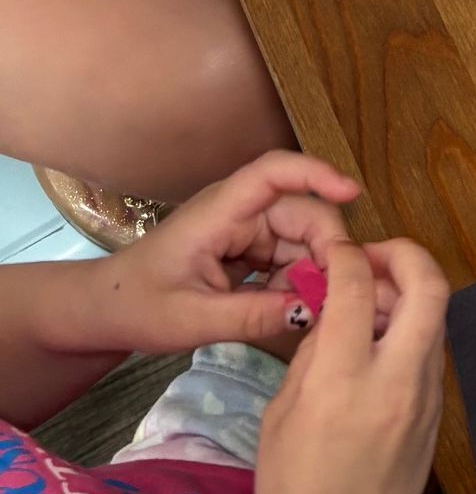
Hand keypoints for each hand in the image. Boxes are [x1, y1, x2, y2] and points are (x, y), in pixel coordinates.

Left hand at [82, 151, 397, 356]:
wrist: (104, 312)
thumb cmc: (138, 306)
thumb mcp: (192, 320)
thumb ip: (252, 316)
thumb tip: (312, 310)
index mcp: (219, 212)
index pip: (272, 173)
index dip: (316, 174)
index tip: (353, 194)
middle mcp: (239, 212)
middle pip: (302, 211)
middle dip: (325, 248)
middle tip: (334, 294)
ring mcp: (246, 230)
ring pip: (302, 239)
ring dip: (313, 271)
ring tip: (306, 311)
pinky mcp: (250, 249)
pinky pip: (291, 258)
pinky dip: (298, 281)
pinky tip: (291, 308)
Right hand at [255, 241, 449, 493]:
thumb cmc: (291, 491)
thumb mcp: (281, 414)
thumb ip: (312, 352)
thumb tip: (332, 307)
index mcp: (344, 380)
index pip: (358, 287)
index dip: (346, 255)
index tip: (335, 251)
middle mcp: (396, 380)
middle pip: (428, 286)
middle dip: (404, 254)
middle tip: (373, 257)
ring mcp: (426, 397)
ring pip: (436, 317)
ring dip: (409, 293)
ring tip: (370, 302)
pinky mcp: (438, 413)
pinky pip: (431, 351)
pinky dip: (411, 330)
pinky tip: (379, 343)